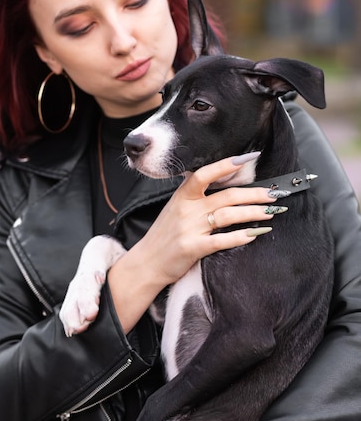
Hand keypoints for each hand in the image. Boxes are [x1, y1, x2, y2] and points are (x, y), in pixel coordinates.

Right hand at [108, 155, 281, 331]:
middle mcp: (187, 209)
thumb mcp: (175, 207)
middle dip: (255, 194)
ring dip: (254, 213)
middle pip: (227, 196)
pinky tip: (255, 234)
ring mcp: (190, 228)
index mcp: (183, 195)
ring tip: (271, 213)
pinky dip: (240, 236)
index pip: (206, 174)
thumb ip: (196, 195)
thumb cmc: (164, 235)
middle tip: (275, 194)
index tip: (250, 158)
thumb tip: (225, 180)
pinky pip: (222, 240)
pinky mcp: (193, 248)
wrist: (146, 263)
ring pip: (228, 215)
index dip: (227, 165)